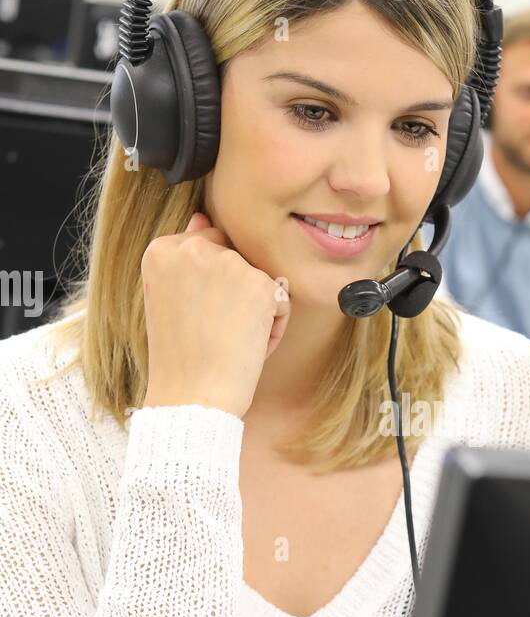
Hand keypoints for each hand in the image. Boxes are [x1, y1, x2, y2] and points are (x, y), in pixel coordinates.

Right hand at [141, 211, 290, 418]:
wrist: (192, 397)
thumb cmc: (181, 358)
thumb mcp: (170, 298)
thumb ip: (187, 256)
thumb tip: (202, 218)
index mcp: (161, 249)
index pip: (207, 248)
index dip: (209, 289)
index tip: (193, 319)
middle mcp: (191, 247)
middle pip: (236, 260)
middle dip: (235, 296)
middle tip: (211, 333)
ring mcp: (227, 263)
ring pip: (260, 280)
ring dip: (255, 312)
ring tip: (227, 341)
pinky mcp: (259, 284)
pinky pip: (281, 301)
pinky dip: (272, 328)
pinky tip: (246, 346)